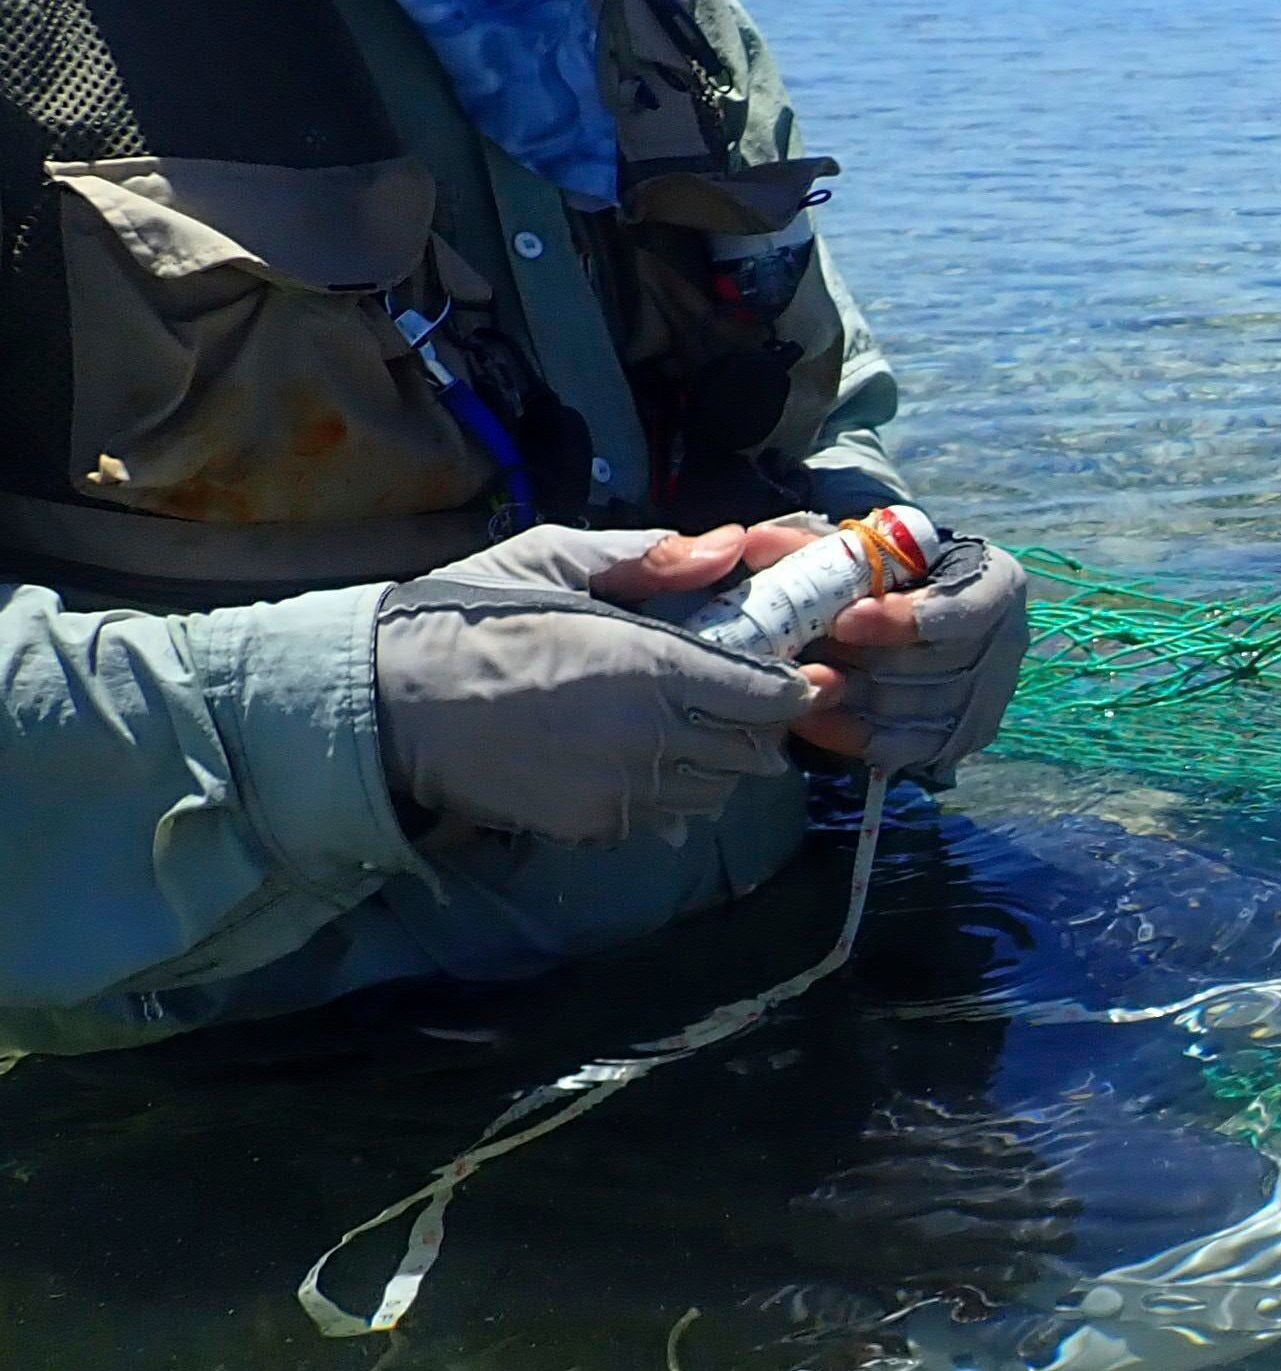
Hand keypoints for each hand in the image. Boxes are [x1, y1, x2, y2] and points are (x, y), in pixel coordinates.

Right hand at [375, 525, 841, 845]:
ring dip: (725, 760)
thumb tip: (730, 545)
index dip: (795, 686)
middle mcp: (648, 737)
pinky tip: (650, 757)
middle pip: (754, 747)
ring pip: (719, 788)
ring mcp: (622, 790)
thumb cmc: (470, 618)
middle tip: (749, 694)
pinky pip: (669, 817)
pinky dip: (678, 791)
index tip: (804, 673)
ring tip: (698, 724)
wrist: (386, 702)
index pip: (765, 694)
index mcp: (648, 665)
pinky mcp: (593, 826)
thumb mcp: (553, 559)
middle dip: (764, 722)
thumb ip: (650, 558)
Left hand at [801, 533, 1031, 777]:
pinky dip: (847, 733)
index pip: (960, 610)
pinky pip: (899, 746)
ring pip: (910, 707)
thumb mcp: (868, 549)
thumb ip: (818, 546)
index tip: (843, 621)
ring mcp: (984, 700)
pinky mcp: (957, 739)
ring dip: (848, 697)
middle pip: (928, 667)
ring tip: (795, 681)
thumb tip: (752, 543)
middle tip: (801, 654)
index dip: (902, 620)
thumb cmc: (899, 575)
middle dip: (859, 663)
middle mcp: (1004, 646)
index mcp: (996, 585)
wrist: (930, 612)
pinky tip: (808, 716)